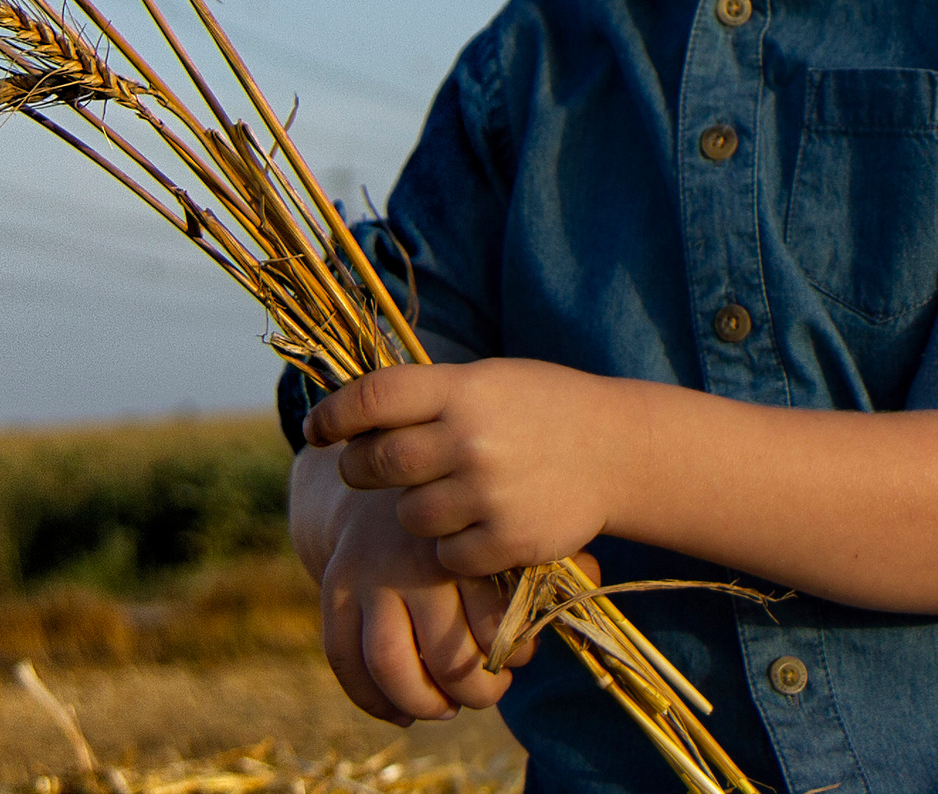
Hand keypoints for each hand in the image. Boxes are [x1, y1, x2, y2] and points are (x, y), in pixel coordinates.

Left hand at [305, 359, 637, 578]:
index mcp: (465, 389)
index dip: (332, 415)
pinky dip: (454, 546)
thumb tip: (347, 412)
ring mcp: (490, 492)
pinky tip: (480, 523)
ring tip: (449, 494)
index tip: (317, 430)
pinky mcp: (507, 540)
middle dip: (361, 468)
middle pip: (374, 463)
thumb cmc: (543, 408)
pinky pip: (445, 556)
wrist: (619, 450)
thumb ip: (429, 395)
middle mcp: (472, 438)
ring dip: (416, 510)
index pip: (372, 398)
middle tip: (371, 468)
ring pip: (407, 516)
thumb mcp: (490, 380)